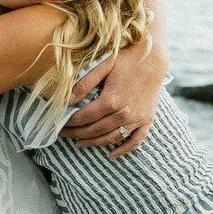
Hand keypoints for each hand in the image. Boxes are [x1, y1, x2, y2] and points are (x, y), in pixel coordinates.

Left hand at [68, 32, 164, 152]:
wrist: (154, 58)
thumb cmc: (127, 58)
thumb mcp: (103, 65)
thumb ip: (85, 83)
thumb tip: (68, 99)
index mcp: (111, 100)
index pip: (84, 117)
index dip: (70, 122)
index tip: (59, 123)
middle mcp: (124, 114)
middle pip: (95, 130)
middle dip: (77, 134)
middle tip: (63, 134)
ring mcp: (137, 119)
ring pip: (112, 138)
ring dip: (94, 143)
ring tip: (79, 143)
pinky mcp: (147, 120)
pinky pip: (136, 140)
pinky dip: (124, 149)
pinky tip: (112, 155)